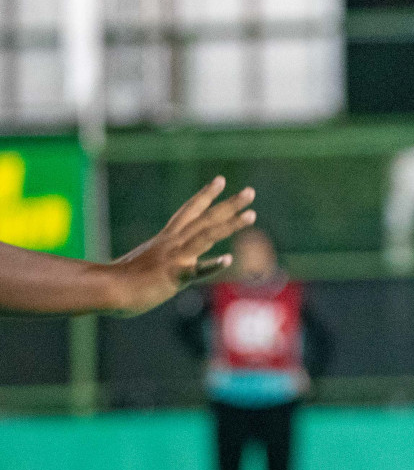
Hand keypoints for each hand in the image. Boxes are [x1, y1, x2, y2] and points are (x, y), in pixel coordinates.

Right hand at [105, 177, 256, 316]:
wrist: (106, 289)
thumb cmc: (120, 280)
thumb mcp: (144, 262)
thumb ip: (159, 260)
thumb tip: (167, 265)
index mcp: (166, 239)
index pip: (190, 211)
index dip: (206, 195)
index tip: (221, 180)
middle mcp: (173, 243)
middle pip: (206, 218)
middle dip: (229, 204)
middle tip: (250, 192)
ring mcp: (175, 258)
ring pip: (207, 236)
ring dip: (230, 225)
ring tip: (252, 216)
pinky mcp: (174, 277)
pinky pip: (196, 271)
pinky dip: (212, 265)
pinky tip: (229, 259)